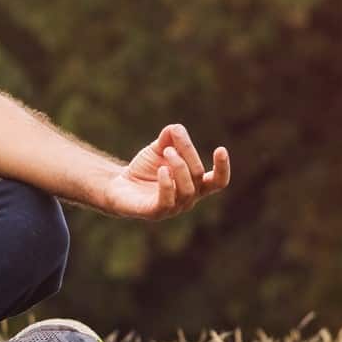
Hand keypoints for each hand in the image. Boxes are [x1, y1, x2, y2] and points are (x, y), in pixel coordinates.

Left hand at [104, 124, 230, 219]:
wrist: (119, 185)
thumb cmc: (145, 169)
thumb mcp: (158, 149)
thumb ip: (169, 139)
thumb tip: (177, 128)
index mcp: (195, 185)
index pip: (218, 182)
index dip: (223, 168)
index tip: (221, 149)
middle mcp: (188, 199)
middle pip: (198, 176)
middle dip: (187, 155)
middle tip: (170, 145)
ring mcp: (174, 208)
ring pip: (187, 190)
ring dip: (179, 167)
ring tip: (166, 151)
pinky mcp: (155, 213)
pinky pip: (167, 201)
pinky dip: (167, 184)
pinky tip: (162, 170)